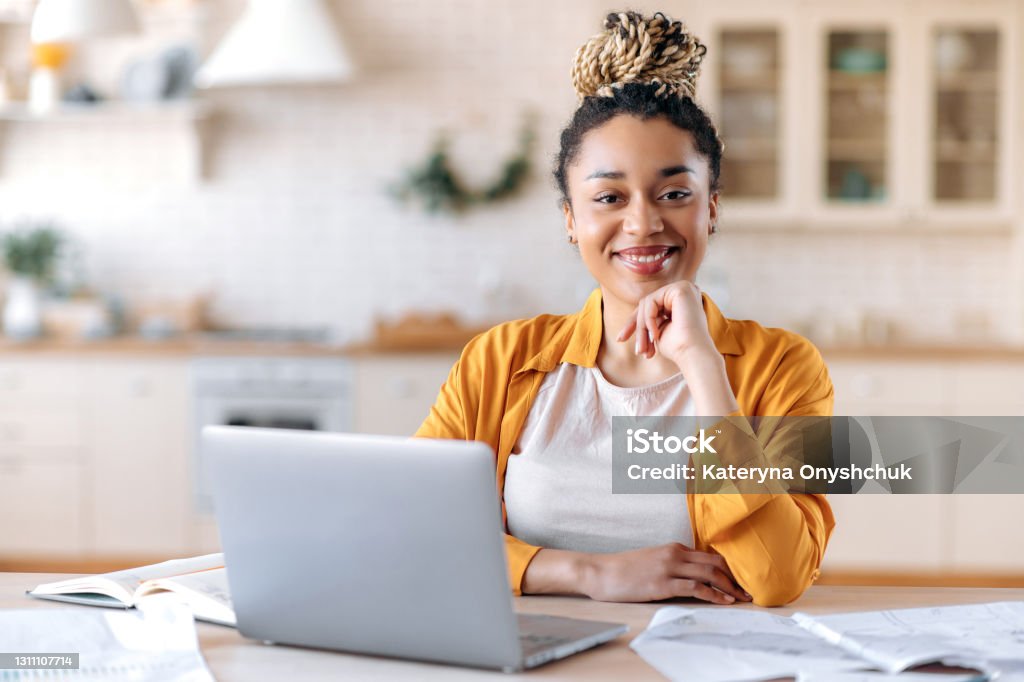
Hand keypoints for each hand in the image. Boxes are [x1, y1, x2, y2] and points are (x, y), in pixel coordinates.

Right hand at [581, 543, 751, 603]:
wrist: (600, 571)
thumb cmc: (624, 569)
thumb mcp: (652, 560)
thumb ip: (673, 564)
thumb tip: (692, 576)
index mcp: (673, 547)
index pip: (710, 556)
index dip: (728, 569)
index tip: (739, 581)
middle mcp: (674, 554)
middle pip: (715, 563)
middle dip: (734, 578)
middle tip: (747, 591)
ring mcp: (668, 568)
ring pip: (709, 573)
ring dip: (729, 587)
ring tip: (741, 598)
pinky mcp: (662, 583)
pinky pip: (695, 587)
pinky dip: (714, 594)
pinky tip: (723, 601)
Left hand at [616, 281, 714, 367]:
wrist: (693, 354)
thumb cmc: (679, 348)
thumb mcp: (658, 331)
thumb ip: (650, 319)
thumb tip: (634, 317)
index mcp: (681, 302)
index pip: (651, 307)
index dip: (633, 323)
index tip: (620, 339)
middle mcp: (684, 292)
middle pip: (647, 304)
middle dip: (637, 327)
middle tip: (633, 348)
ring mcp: (683, 288)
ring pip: (647, 303)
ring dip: (642, 327)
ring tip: (644, 347)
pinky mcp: (681, 288)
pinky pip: (652, 301)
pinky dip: (649, 319)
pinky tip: (655, 334)